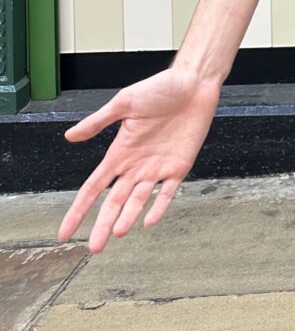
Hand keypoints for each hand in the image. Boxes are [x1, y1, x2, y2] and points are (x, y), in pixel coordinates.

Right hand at [57, 66, 222, 253]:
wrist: (194, 82)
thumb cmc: (160, 88)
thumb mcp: (124, 102)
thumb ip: (98, 121)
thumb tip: (69, 136)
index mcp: (119, 153)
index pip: (93, 188)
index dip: (78, 211)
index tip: (65, 233)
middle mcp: (136, 166)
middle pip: (114, 202)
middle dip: (103, 224)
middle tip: (94, 248)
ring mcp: (157, 168)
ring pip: (138, 201)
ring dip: (128, 218)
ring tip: (118, 233)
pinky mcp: (180, 167)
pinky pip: (168, 192)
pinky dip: (159, 207)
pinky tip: (149, 221)